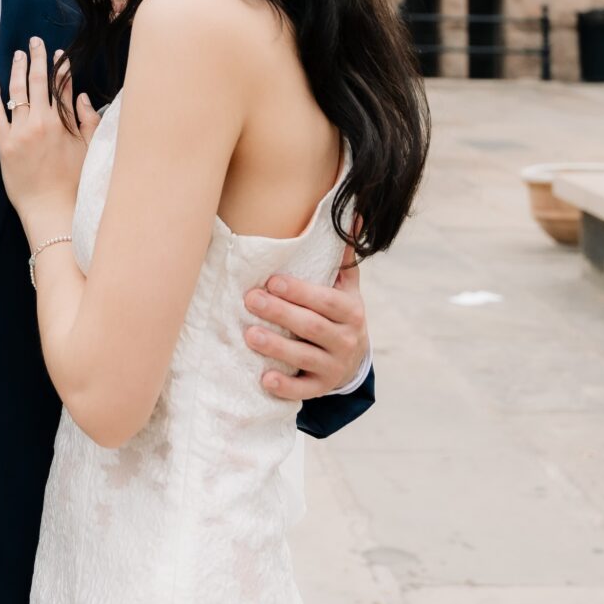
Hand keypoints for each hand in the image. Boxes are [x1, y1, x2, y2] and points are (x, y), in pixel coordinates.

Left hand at [0, 37, 98, 231]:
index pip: (62, 86)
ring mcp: (21, 132)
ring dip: (17, 69)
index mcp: (64, 123)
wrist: (51, 208)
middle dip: (38, 58)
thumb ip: (89, 121)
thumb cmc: (73, 183)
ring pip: (17, 92)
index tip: (60, 55)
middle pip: (38, 81)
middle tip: (36, 42)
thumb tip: (81, 97)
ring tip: (18, 54)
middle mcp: (42, 122)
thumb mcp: (90, 150)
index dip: (62, 68)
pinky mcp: (5, 144)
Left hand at [243, 238, 369, 401]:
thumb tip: (351, 213)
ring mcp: (334, 366)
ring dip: (277, 347)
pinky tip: (265, 378)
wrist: (353, 359)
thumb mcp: (345, 286)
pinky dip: (285, 386)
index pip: (326, 300)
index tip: (273, 281)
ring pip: (305, 358)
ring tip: (249, 335)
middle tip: (250, 300)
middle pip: (312, 326)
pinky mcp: (321, 388)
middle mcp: (346, 339)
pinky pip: (303, 390)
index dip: (301, 292)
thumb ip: (343, 255)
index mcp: (350, 311)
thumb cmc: (339, 313)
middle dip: (281, 313)